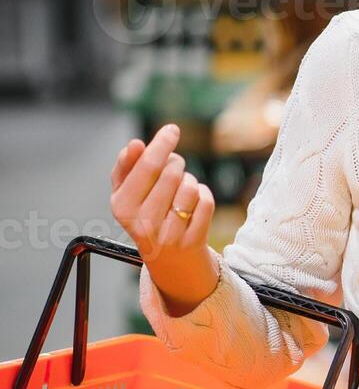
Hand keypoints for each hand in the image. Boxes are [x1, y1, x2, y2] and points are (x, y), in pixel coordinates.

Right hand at [110, 124, 218, 314]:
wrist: (168, 259)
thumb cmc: (145, 215)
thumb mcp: (127, 194)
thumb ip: (126, 168)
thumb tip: (134, 144)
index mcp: (122, 206)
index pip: (147, 166)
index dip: (162, 144)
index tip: (172, 129)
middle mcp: (142, 223)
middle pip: (172, 172)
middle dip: (177, 163)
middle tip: (174, 167)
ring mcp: (169, 234)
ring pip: (190, 186)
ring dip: (190, 181)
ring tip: (181, 191)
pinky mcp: (193, 241)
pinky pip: (206, 201)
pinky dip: (203, 195)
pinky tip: (194, 204)